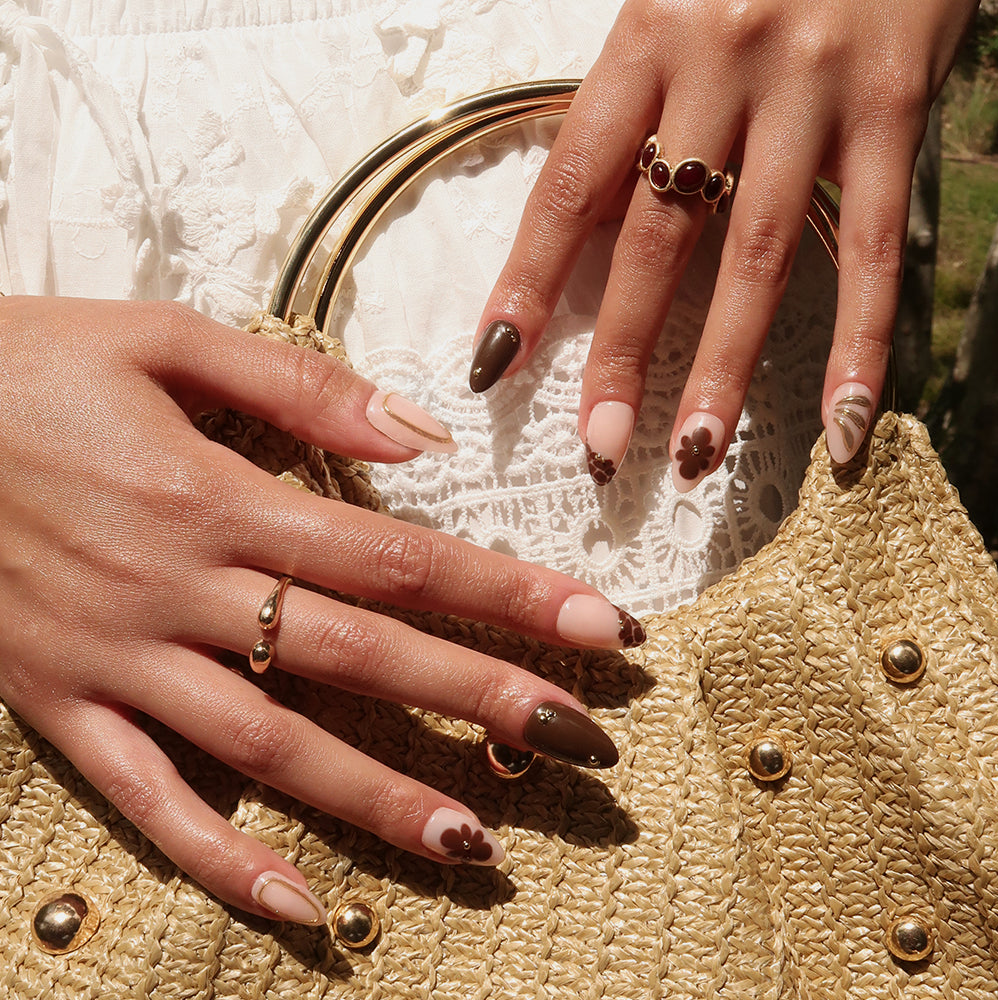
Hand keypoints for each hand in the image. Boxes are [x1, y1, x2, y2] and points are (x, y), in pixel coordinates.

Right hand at [0, 296, 641, 924]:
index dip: (503, 594)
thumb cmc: (26, 367)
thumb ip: (302, 388)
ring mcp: (118, 660)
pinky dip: (221, 859)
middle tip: (576, 741)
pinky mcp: (61, 706)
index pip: (394, 558)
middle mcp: (179, 590)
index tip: (594, 627)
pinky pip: (147, 801)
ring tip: (476, 839)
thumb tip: (423, 437)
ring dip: (375, 797)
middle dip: (475, 697)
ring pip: (269, 745)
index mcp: (215, 495)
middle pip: (357, 656)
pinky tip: (300, 908)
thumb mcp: (162, 339)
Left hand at [471, 0, 978, 485]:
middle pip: (655, 242)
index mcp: (644, 37)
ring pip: (755, 260)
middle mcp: (720, 67)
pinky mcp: (893, 109)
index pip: (569, 186)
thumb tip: (583, 226)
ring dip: (723, 371)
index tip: (495, 367)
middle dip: (620, 356)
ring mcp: (810, 93)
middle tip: (598, 448)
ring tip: (695, 456)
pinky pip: (869, 245)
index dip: (527, 283)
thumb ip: (630, 105)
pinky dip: (860, 341)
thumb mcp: (669, 5)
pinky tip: (844, 423)